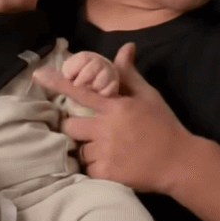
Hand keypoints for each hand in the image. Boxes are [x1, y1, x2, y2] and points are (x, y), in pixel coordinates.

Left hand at [34, 43, 190, 194]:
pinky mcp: (106, 173)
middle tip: (93, 132)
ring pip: (79, 150)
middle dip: (77, 129)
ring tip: (108, 151)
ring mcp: (105, 152)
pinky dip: (96, 168)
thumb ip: (129, 74)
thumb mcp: (149, 96)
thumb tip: (125, 47)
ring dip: (88, 150)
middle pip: (70, 126)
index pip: (80, 92)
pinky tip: (113, 165)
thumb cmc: (164, 126)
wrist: (180, 162)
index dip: (58, 83)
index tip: (39, 75)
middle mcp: (106, 128)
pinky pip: (87, 169)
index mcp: (115, 107)